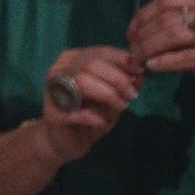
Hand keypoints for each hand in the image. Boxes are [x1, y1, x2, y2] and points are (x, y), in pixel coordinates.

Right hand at [33, 45, 141, 164]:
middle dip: (117, 78)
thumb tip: (142, 75)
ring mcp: (53, 91)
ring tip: (121, 106)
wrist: (66, 142)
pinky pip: (77, 111)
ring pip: (82, 81)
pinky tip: (103, 121)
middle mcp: (59, 70)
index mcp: (72, 60)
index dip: (120, 60)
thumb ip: (123, 86)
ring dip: (108, 94)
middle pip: (90, 64)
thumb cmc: (89, 114)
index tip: (139, 71)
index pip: (97, 52)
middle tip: (132, 94)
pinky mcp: (53, 113)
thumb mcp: (111, 98)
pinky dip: (95, 116)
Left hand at [128, 0, 194, 123]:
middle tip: (131, 51)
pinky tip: (153, 67)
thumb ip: (171, 32)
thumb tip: (136, 33)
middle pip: (167, 17)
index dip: (143, 15)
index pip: (166, 0)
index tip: (129, 33)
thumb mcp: (194, 41)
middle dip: (143, 34)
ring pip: (174, 34)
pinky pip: (188, 55)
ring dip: (150, 48)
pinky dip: (166, 61)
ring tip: (138, 60)